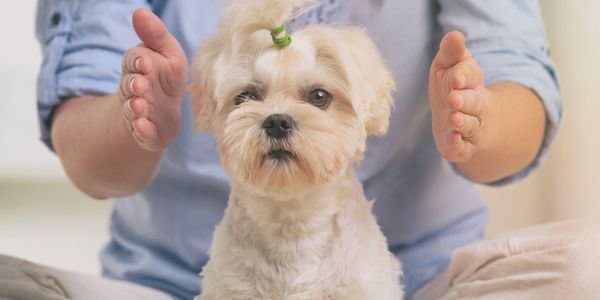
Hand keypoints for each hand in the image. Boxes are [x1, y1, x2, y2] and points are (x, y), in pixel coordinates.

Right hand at [119, 8, 187, 151]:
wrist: (163, 114)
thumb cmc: (166, 79)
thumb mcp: (168, 54)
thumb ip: (156, 36)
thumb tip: (140, 11)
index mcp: (138, 68)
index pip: (133, 61)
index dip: (138, 61)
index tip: (145, 61)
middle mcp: (134, 90)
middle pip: (129, 86)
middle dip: (134, 85)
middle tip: (140, 85)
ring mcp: (138, 112)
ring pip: (132, 109)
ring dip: (136, 107)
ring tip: (140, 106)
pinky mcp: (145, 132)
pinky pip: (141, 132)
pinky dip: (141, 130)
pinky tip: (143, 127)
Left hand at [429, 31, 489, 162]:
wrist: (458, 117)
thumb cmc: (450, 87)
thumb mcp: (448, 66)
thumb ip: (451, 52)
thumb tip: (455, 35)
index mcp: (471, 82)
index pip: (470, 76)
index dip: (463, 76)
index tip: (455, 76)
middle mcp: (474, 105)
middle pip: (474, 103)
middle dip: (465, 101)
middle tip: (453, 98)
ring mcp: (469, 127)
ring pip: (469, 126)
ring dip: (462, 122)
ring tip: (452, 118)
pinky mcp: (462, 146)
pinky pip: (463, 148)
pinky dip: (458, 145)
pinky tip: (452, 140)